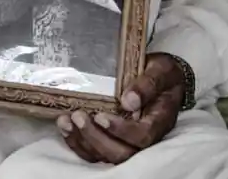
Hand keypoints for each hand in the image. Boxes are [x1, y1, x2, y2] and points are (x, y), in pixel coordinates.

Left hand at [57, 54, 184, 163]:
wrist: (161, 76)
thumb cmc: (162, 73)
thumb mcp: (161, 71)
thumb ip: (148, 84)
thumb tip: (129, 101)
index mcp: (159, 121)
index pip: (142, 137)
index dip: (121, 131)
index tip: (101, 116)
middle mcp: (144, 137)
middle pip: (122, 153)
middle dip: (97, 138)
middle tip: (79, 116)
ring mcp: (127, 140)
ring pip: (106, 155)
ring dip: (83, 141)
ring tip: (67, 121)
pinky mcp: (112, 137)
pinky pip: (95, 150)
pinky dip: (78, 142)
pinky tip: (65, 125)